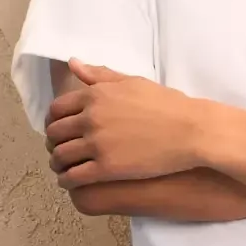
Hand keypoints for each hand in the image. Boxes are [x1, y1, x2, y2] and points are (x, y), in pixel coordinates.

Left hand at [45, 60, 212, 187]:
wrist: (191, 130)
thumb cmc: (167, 104)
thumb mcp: (132, 82)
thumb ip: (100, 75)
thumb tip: (72, 63)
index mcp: (95, 95)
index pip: (57, 110)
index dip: (55, 122)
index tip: (60, 130)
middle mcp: (90, 117)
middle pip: (55, 133)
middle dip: (54, 143)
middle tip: (61, 150)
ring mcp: (97, 143)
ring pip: (60, 156)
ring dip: (57, 164)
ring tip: (63, 169)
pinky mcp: (106, 168)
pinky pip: (73, 177)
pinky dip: (66, 181)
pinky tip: (71, 182)